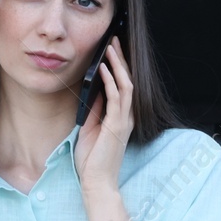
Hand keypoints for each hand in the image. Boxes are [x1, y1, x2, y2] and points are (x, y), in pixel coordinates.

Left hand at [74, 36, 133, 191]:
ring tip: (110, 47)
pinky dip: (110, 80)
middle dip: (121, 58)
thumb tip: (95, 91)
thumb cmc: (93, 159)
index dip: (119, 66)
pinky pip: (117, 97)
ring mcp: (124, 120)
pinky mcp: (117, 125)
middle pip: (128, 80)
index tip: (112, 49)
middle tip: (114, 39)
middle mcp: (127, 116)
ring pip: (126, 84)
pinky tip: (102, 68)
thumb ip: (96, 110)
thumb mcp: (91, 128)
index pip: (124, 85)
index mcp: (122, 117)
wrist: (97, 181)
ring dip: (117, 64)